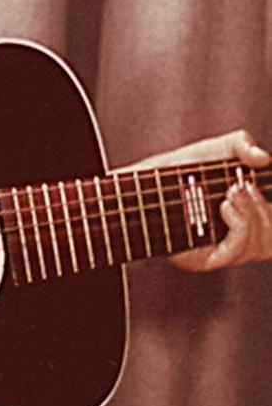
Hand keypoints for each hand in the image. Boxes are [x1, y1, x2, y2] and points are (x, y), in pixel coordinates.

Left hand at [128, 129, 271, 272]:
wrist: (146, 183)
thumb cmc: (180, 169)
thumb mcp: (214, 150)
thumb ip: (241, 145)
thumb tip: (264, 156)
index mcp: (250, 215)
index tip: (266, 185)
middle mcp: (241, 237)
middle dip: (264, 209)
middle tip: (241, 185)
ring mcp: (225, 250)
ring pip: (262, 245)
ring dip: (253, 215)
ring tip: (232, 191)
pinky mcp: (207, 260)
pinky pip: (238, 250)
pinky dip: (241, 226)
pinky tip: (226, 207)